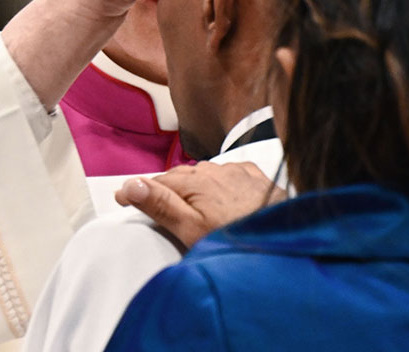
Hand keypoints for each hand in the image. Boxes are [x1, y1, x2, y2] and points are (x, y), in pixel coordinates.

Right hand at [115, 161, 285, 247]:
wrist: (287, 237)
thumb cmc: (238, 239)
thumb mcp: (192, 230)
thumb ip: (161, 205)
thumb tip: (131, 185)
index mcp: (194, 182)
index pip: (156, 181)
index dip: (137, 190)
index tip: (121, 197)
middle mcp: (215, 170)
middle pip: (179, 176)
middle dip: (163, 186)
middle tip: (149, 199)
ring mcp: (237, 171)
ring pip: (205, 174)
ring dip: (192, 184)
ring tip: (184, 198)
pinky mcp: (256, 177)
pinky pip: (229, 173)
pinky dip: (218, 181)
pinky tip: (220, 193)